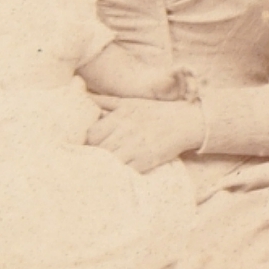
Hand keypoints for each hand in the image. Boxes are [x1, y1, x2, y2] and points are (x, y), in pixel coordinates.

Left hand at [85, 97, 204, 171]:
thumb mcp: (130, 102)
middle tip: (93, 157)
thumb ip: (106, 101)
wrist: (184, 123)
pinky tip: (119, 171)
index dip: (88, 141)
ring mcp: (136, 147)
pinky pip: (125, 171)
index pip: (92, 134)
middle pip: (98, 149)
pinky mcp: (146, 161)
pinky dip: (119, 172)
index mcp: (120, 117)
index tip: (90, 145)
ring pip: (109, 161)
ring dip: (105, 164)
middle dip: (94, 154)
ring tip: (103, 166)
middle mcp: (126, 132)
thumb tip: (84, 96)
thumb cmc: (155, 112)